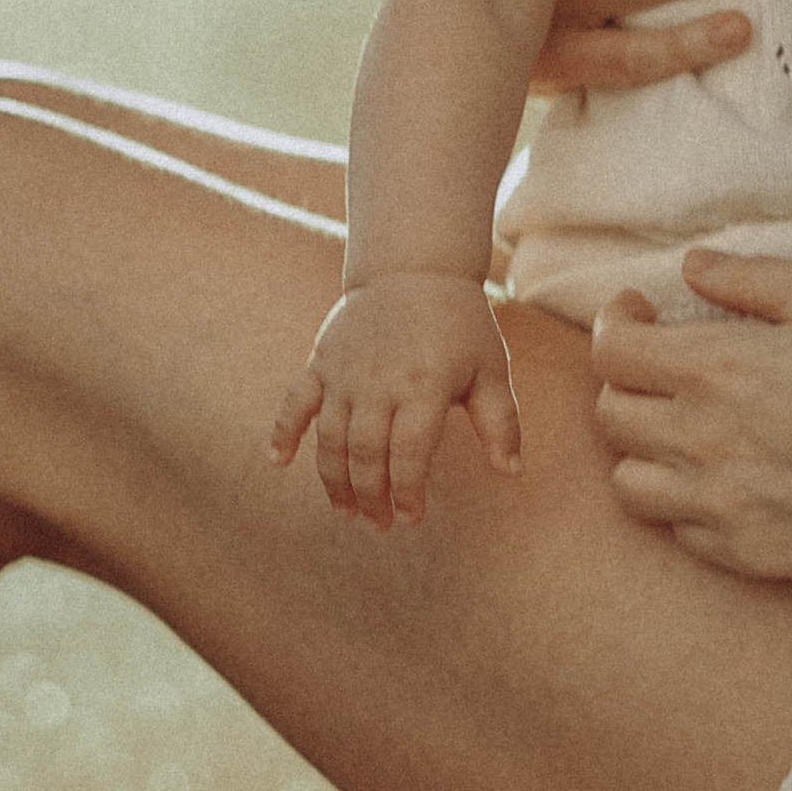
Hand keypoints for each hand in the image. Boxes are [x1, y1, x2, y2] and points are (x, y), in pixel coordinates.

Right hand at [271, 274, 522, 529]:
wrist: (414, 267)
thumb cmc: (460, 324)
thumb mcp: (491, 368)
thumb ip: (500, 421)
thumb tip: (513, 472)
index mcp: (424, 386)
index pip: (409, 454)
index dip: (408, 492)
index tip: (411, 518)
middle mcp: (379, 382)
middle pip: (366, 455)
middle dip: (372, 496)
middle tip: (380, 523)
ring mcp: (344, 373)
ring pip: (330, 440)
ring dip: (334, 482)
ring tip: (347, 511)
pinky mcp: (320, 362)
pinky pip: (294, 403)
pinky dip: (282, 433)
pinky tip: (278, 464)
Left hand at [591, 248, 791, 583]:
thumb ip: (751, 279)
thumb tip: (691, 267)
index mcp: (718, 368)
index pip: (612, 351)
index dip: (614, 324)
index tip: (638, 313)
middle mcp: (706, 442)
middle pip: (611, 416)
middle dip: (626, 381)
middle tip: (663, 367)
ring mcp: (726, 508)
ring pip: (632, 485)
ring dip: (645, 450)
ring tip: (685, 429)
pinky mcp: (755, 555)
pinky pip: (683, 534)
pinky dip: (687, 504)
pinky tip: (727, 478)